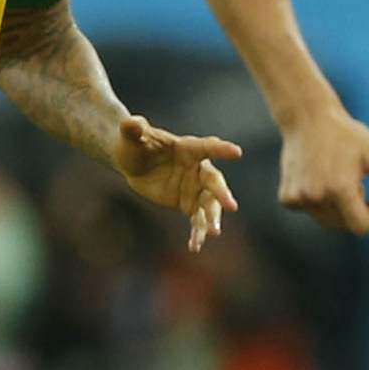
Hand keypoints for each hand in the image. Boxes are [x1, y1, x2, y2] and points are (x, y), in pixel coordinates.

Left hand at [111, 112, 243, 250]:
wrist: (135, 163)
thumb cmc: (135, 144)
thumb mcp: (131, 136)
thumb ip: (134, 129)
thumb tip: (131, 122)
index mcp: (188, 148)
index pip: (207, 147)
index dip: (221, 149)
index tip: (237, 152)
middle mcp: (198, 168)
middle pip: (214, 181)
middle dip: (222, 194)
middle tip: (231, 205)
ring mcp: (195, 188)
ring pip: (209, 205)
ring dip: (213, 218)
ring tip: (214, 233)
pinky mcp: (189, 204)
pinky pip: (197, 220)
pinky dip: (197, 233)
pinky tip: (194, 247)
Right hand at [276, 109, 368, 235]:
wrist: (307, 118)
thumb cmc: (345, 134)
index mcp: (340, 189)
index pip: (360, 227)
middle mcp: (317, 197)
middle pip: (343, 224)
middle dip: (353, 208)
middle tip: (354, 180)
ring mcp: (298, 199)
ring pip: (325, 219)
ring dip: (335, 206)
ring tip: (335, 176)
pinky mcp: (287, 198)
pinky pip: (308, 211)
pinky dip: (316, 201)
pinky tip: (317, 177)